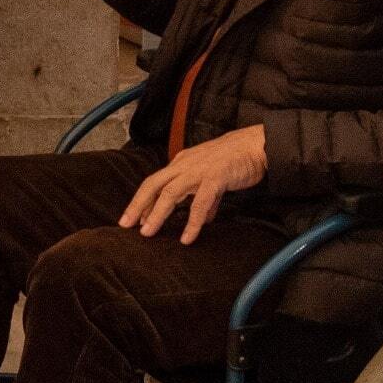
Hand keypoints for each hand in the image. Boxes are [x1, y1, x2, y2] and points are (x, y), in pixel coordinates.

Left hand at [120, 125, 267, 242]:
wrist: (257, 145)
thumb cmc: (235, 160)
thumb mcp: (213, 178)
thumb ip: (206, 197)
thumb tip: (203, 218)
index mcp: (182, 162)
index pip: (156, 181)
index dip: (143, 200)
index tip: (135, 219)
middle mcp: (185, 164)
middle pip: (153, 184)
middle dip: (137, 205)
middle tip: (125, 224)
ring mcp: (198, 170)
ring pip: (170, 193)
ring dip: (156, 214)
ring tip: (147, 233)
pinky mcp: (215, 177)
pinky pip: (200, 202)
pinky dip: (192, 221)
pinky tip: (187, 237)